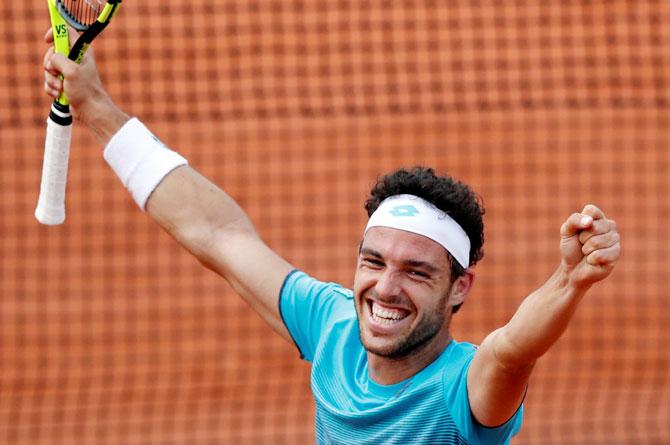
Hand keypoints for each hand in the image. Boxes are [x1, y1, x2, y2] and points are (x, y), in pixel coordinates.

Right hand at [42, 28, 129, 143]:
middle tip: (57, 73)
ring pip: (49, 68)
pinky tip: (59, 94)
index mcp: (81, 51)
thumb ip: (58, 58)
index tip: (47, 40)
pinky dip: (51, 88)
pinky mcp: (65, 83)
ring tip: (61, 88)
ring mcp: (69, 71)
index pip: (67, 32)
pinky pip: (50, 81)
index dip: (55, 32)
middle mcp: (76, 59)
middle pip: (52, 52)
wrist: (91, 111)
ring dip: (51, 80)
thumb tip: (51, 60)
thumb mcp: (71, 70)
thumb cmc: (86, 91)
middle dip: (50, 65)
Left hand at [559, 204, 620, 289]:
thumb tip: (589, 221)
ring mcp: (615, 239)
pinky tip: (593, 260)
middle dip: (582, 238)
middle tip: (582, 244)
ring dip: (586, 249)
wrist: (573, 268)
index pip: (592, 210)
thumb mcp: (566, 231)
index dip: (580, 222)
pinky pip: (600, 254)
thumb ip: (574, 221)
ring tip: (587, 252)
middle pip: (594, 227)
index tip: (577, 231)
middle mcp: (609, 225)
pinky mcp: (616, 253)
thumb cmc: (571, 248)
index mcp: (598, 217)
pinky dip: (591, 259)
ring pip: (597, 241)